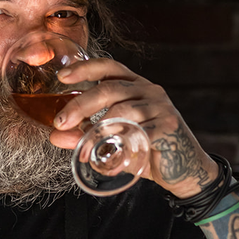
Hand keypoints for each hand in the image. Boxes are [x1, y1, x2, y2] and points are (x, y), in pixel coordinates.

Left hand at [50, 57, 217, 198]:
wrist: (183, 170)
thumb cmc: (144, 149)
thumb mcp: (111, 141)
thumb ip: (85, 135)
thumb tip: (55, 136)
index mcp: (136, 85)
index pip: (109, 67)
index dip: (85, 68)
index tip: (62, 76)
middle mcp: (150, 90)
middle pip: (110, 88)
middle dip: (81, 104)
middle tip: (61, 122)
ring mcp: (161, 107)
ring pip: (122, 110)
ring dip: (97, 129)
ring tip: (82, 148)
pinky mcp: (168, 126)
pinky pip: (139, 131)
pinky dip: (119, 143)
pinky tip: (107, 155)